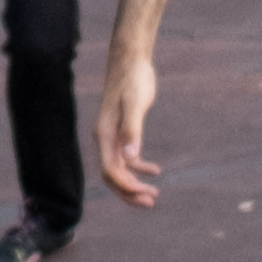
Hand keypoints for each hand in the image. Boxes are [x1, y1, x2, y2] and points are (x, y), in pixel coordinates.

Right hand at [92, 42, 166, 205]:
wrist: (131, 61)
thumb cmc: (133, 80)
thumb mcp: (136, 104)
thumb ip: (133, 131)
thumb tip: (130, 157)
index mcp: (105, 135)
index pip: (111, 171)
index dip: (126, 186)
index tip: (145, 194)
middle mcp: (106, 139)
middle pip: (113, 176)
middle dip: (129, 192)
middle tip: (151, 201)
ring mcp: (113, 136)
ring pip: (120, 169)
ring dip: (134, 184)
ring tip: (154, 195)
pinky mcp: (123, 131)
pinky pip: (128, 157)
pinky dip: (140, 167)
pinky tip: (155, 170)